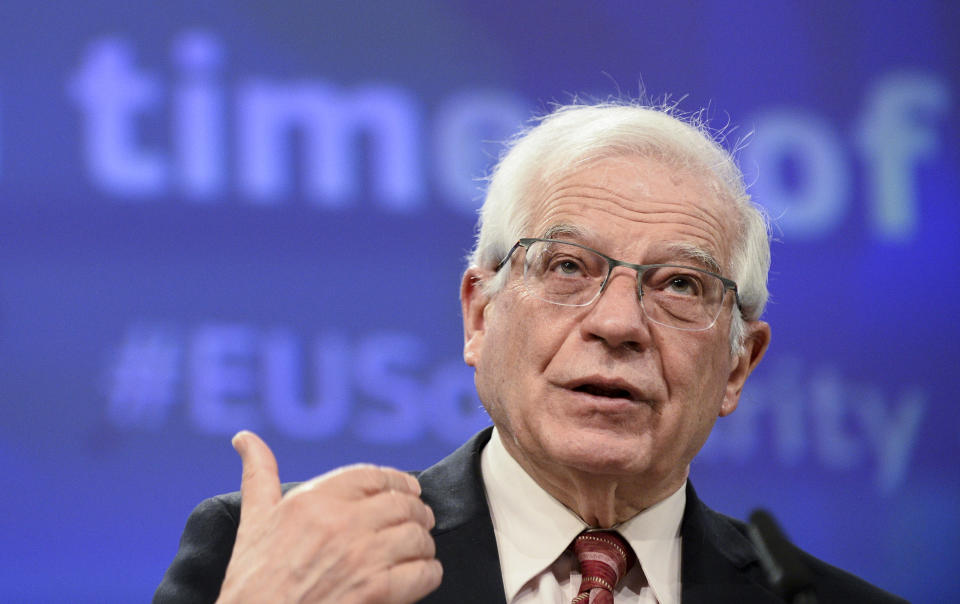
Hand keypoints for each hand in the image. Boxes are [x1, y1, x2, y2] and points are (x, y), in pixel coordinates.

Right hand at [216, 431, 441, 603]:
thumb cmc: (251, 583)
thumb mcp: (253, 522)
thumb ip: (259, 475)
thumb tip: (245, 437)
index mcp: (312, 501)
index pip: (373, 475)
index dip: (397, 481)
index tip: (408, 489)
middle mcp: (340, 523)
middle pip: (402, 503)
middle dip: (416, 511)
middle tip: (420, 520)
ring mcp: (361, 558)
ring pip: (417, 536)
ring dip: (423, 543)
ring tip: (418, 549)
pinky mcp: (377, 592)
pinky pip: (424, 572)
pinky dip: (428, 572)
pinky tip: (419, 575)